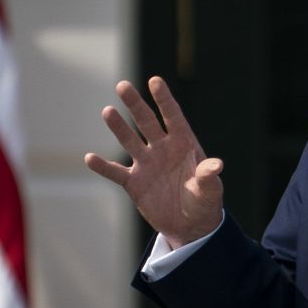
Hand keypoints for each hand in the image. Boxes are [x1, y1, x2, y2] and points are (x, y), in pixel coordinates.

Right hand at [84, 77, 223, 248]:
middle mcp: (162, 149)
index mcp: (183, 144)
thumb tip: (217, 165)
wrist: (189, 225)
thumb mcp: (210, 190)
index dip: (164, 99)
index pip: (172, 116)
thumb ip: (209, 176)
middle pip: (146, 122)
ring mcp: (146, 164)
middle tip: (123, 85)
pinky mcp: (134, 183)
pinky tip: (89, 158)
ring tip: (108, 111)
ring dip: (118, 127)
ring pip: (129, 140)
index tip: (155, 81)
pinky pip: (116, 172)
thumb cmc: (204, 202)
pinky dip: (103, 166)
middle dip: (136, 104)